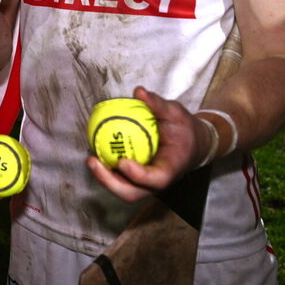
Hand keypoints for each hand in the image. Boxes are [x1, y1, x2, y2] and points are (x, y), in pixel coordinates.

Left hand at [86, 87, 208, 202]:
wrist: (194, 144)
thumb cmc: (185, 129)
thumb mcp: (176, 113)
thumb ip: (158, 104)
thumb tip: (139, 91)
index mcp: (171, 168)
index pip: (156, 179)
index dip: (138, 175)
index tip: (123, 161)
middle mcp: (157, 181)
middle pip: (132, 193)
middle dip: (110, 182)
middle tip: (93, 161)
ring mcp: (146, 183)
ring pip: (123, 189)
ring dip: (104, 178)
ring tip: (90, 159)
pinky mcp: (137, 179)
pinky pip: (120, 179)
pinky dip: (106, 170)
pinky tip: (95, 153)